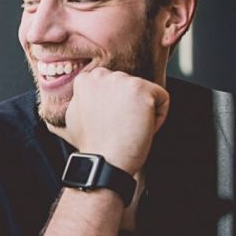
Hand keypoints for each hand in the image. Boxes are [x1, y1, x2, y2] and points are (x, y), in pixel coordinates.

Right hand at [47, 67, 169, 175]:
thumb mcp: (73, 117)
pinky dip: (158, 117)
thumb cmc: (91, 145)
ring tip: (128, 129)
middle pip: (129, 87)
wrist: (103, 161)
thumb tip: (88, 95)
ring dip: (142, 112)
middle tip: (119, 127)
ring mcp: (122, 80)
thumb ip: (82, 100)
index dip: (113, 107)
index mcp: (85, 79)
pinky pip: (162, 99)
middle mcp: (101, 75)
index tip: (108, 122)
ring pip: (145, 93)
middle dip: (129, 107)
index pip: (113, 85)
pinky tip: (140, 129)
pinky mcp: (142, 89)